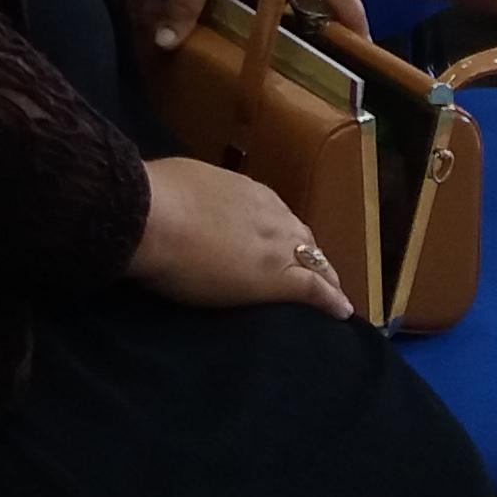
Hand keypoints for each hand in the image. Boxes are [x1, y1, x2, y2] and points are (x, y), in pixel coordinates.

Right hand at [128, 156, 353, 318]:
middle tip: (308, 270)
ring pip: (312, 259)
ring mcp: (276, 245)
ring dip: (321, 274)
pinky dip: (332, 300)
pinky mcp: (277, 278)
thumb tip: (187, 200)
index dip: (281, 232)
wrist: (155, 218)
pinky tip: (342, 311)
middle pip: (299, 235)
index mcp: (246, 191)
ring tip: (329, 291)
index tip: (280, 244)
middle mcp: (269, 213)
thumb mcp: (181, 184)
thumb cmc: (156, 197)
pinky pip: (314, 289)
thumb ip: (195, 196)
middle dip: (305, 252)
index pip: (276, 214)